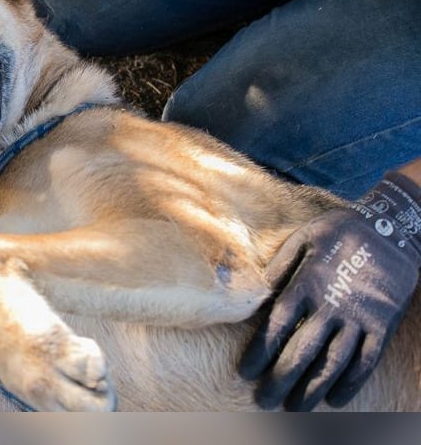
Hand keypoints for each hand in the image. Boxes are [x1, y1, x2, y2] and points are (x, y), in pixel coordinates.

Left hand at [239, 171, 420, 410]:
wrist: (392, 230)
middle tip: (265, 401)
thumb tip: (258, 290)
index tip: (245, 373)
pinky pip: (366, 360)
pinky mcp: (382, 325)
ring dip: (312, 388)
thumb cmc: (341, 232)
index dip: (260, 351)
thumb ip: (280, 265)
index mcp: (306, 283)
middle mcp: (330, 305)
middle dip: (281, 378)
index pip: (277, 325)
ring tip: (296, 408)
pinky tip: (335, 400)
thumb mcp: (304, 237)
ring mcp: (359, 317)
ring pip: (333, 361)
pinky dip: (351, 382)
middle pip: (301, 350)